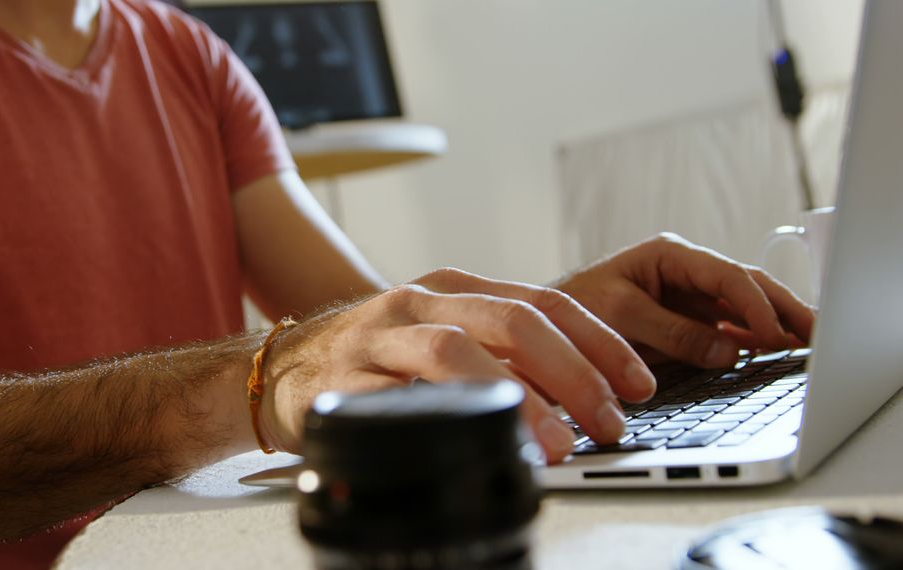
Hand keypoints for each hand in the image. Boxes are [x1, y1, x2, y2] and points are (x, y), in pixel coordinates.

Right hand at [259, 268, 656, 463]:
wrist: (285, 365)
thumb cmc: (377, 356)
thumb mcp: (442, 336)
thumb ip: (502, 352)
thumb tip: (583, 392)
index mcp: (452, 288)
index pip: (542, 301)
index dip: (598, 340)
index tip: (637, 381)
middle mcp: (419, 302)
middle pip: (510, 320)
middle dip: (572, 370)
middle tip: (608, 420)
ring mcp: (379, 338)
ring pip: (456, 352)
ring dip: (516, 398)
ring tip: (556, 442)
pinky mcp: (344, 380)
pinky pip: (397, 396)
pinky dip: (443, 417)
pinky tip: (475, 442)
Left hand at [554, 233, 815, 367]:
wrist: (541, 328)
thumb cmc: (570, 310)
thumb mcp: (620, 317)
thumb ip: (673, 332)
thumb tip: (728, 348)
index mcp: (668, 255)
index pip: (724, 275)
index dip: (753, 303)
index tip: (772, 331)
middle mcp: (684, 272)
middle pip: (745, 286)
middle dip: (782, 308)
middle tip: (816, 333)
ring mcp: (689, 297)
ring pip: (743, 308)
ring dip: (775, 324)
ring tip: (809, 344)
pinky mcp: (687, 322)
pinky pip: (728, 329)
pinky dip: (753, 340)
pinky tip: (774, 353)